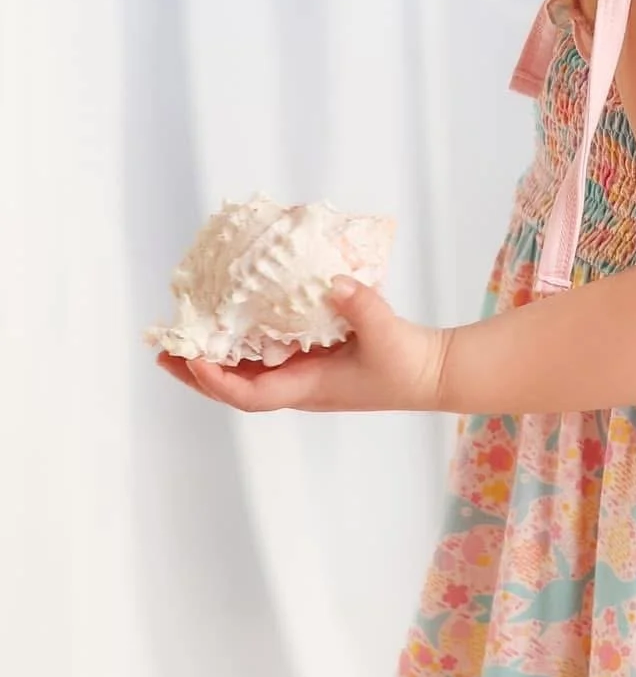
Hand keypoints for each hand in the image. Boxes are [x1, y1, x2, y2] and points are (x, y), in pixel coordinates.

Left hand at [157, 280, 448, 414]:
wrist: (431, 373)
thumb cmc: (408, 364)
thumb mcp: (387, 334)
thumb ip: (361, 306)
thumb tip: (332, 282)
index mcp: (310, 387)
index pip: (251, 394)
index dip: (218, 380)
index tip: (192, 360)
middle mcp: (298, 386)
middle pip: (235, 388)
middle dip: (197, 373)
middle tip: (162, 352)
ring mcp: (303, 375)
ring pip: (246, 373)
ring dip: (212, 359)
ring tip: (184, 339)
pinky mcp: (313, 360)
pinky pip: (265, 356)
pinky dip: (241, 345)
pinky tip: (230, 323)